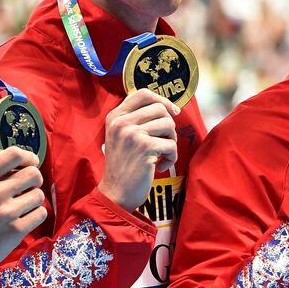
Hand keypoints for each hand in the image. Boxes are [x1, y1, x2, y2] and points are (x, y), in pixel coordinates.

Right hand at [0, 147, 46, 280]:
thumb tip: (18, 164)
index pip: (13, 154)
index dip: (28, 157)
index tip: (30, 163)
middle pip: (33, 174)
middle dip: (34, 179)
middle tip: (28, 187)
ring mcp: (6, 213)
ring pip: (39, 195)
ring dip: (34, 200)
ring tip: (23, 206)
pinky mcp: (16, 231)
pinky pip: (40, 214)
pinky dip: (36, 215)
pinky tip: (26, 218)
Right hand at [98, 88, 181, 209]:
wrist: (116, 194)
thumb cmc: (124, 166)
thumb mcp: (121, 137)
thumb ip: (136, 120)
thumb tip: (170, 108)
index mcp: (115, 117)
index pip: (143, 93)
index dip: (162, 100)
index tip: (173, 112)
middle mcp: (121, 122)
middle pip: (160, 109)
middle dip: (168, 127)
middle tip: (163, 143)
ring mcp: (132, 134)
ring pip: (169, 125)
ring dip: (171, 142)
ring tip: (161, 155)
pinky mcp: (145, 147)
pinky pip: (171, 145)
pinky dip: (171, 158)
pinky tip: (160, 167)